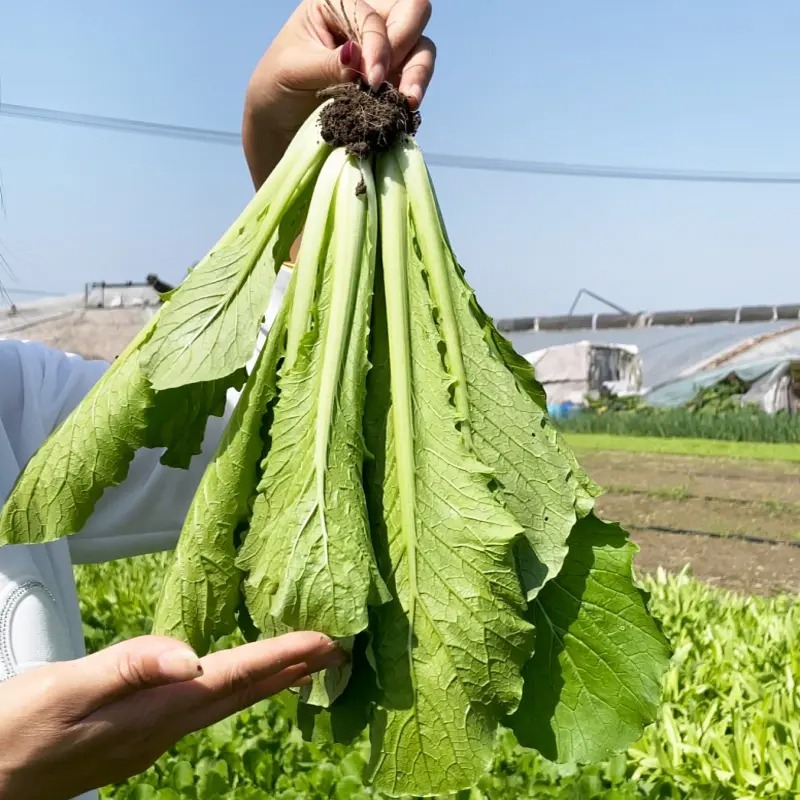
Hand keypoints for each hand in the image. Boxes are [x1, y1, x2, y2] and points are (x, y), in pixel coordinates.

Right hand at [0, 632, 343, 799]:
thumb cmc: (11, 732)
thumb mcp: (63, 690)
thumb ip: (127, 668)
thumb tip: (190, 657)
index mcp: (152, 713)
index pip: (233, 678)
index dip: (281, 658)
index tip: (325, 642)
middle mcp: (161, 731)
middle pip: (240, 695)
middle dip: (291, 670)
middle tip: (335, 649)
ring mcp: (150, 740)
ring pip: (224, 705)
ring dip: (267, 681)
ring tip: (302, 662)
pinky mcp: (135, 740)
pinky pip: (201, 711)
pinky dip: (233, 691)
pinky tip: (232, 684)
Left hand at [243, 0, 435, 186]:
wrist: (280, 125)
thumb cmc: (277, 87)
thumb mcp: (294, 70)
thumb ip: (329, 64)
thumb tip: (358, 57)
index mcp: (338, 3)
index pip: (375, 13)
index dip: (378, 45)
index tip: (372, 80)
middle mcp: (366, 21)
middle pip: (413, 12)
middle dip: (404, 45)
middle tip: (381, 82)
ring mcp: (385, 52)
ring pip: (423, 46)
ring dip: (419, 72)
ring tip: (408, 101)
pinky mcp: (393, 82)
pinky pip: (417, 79)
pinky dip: (414, 92)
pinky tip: (406, 108)